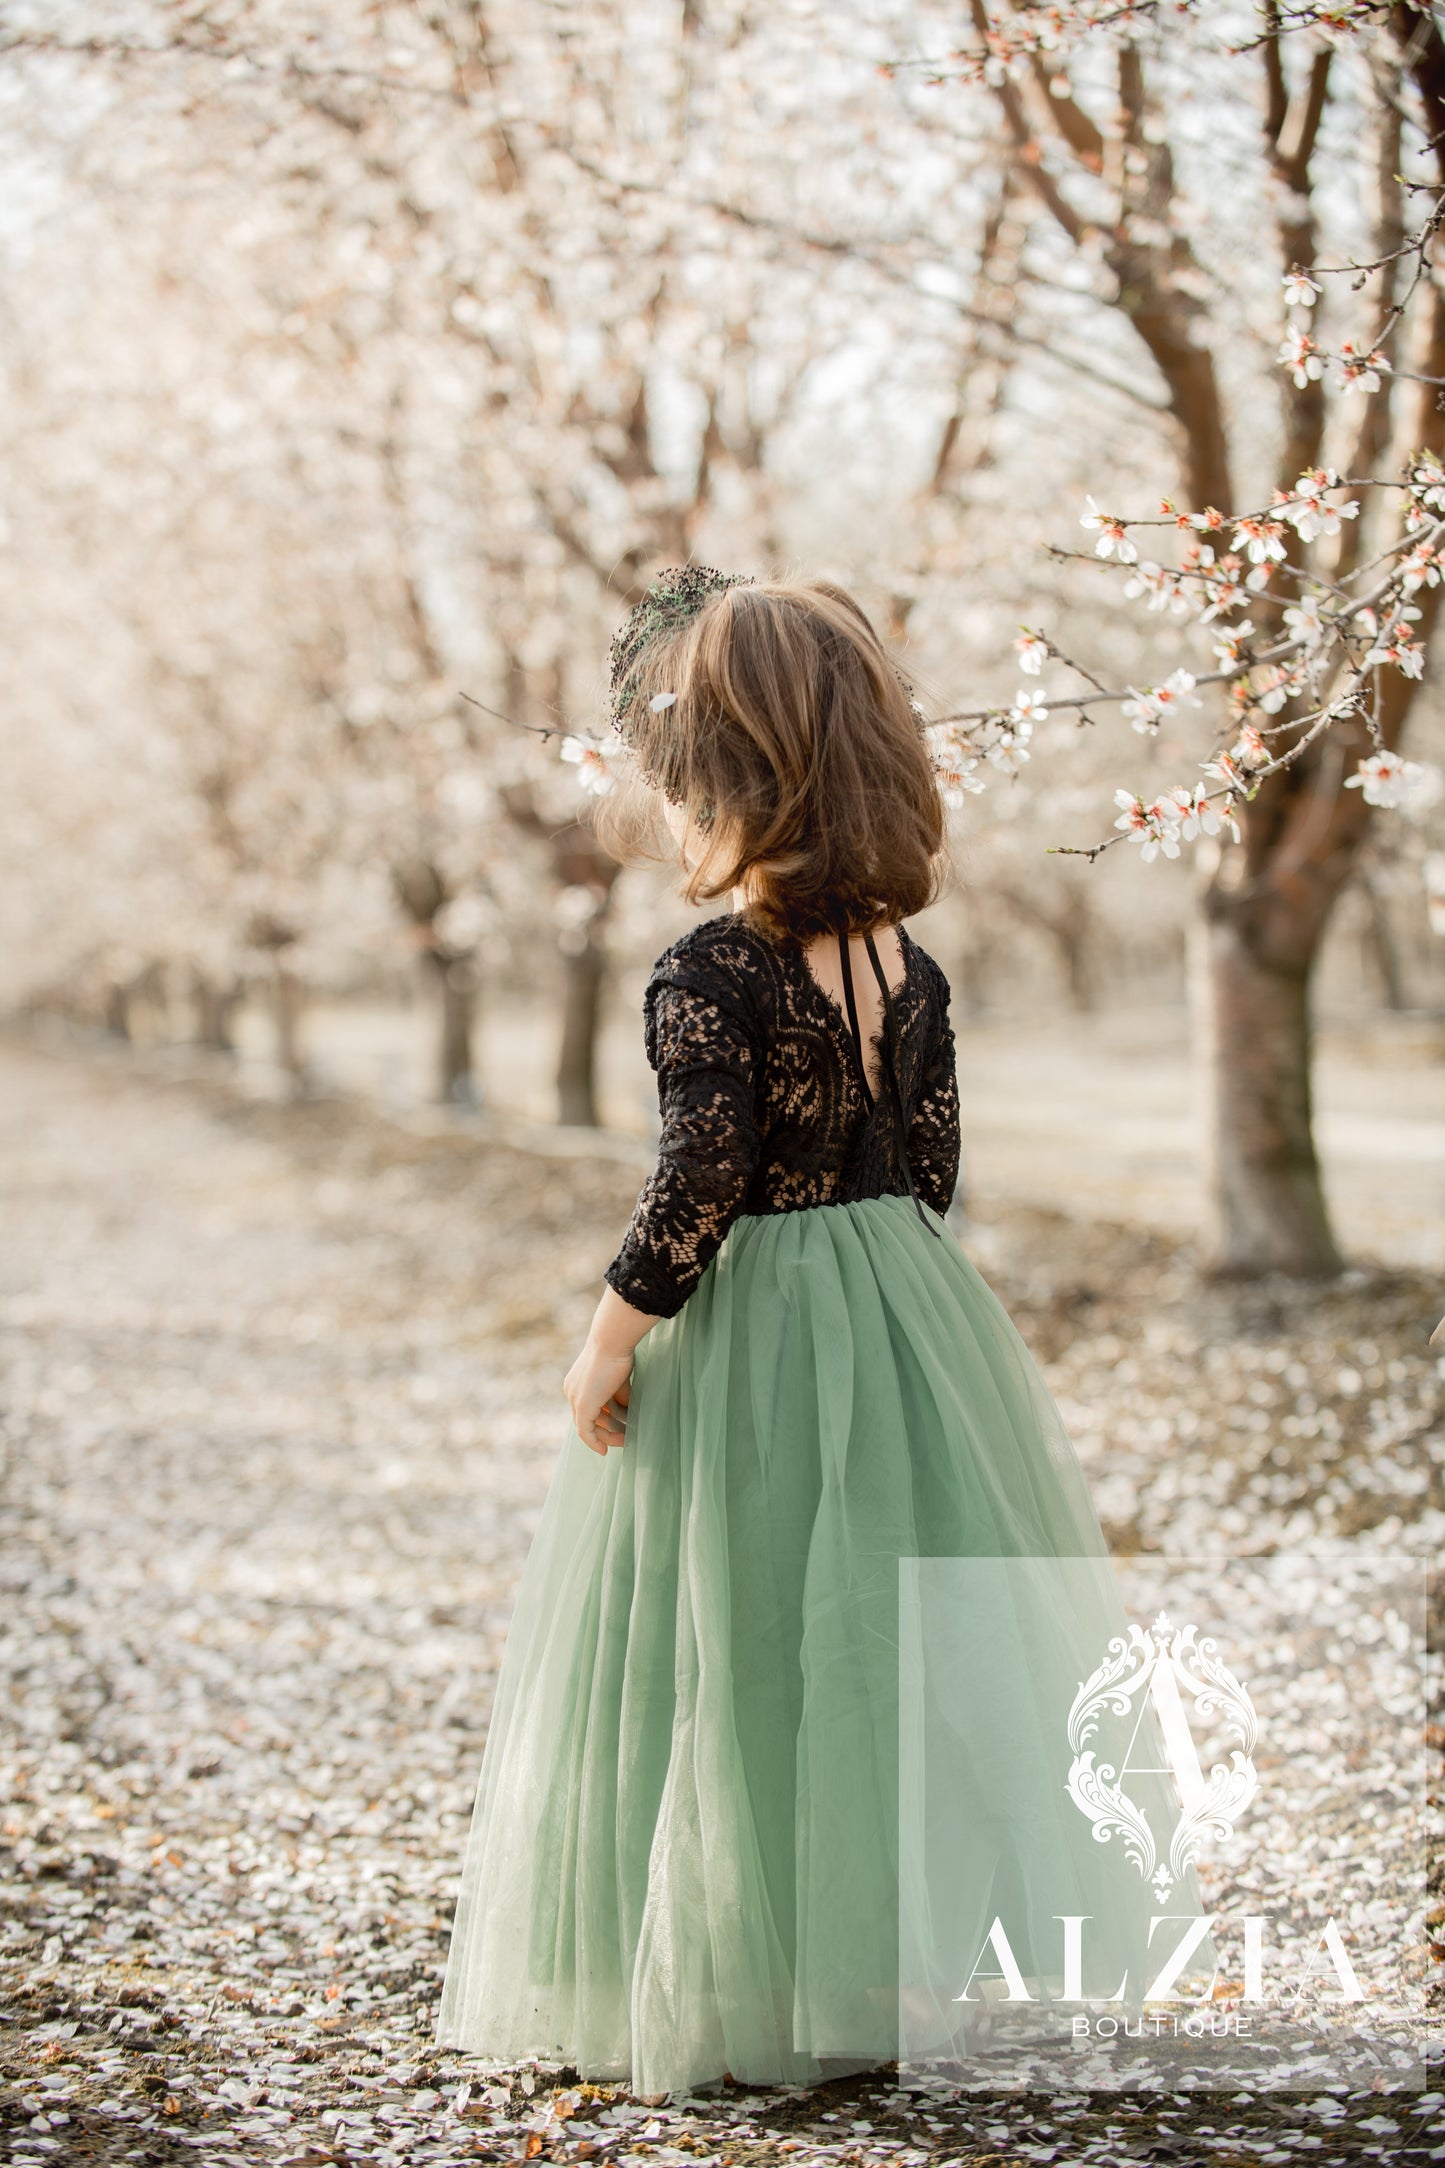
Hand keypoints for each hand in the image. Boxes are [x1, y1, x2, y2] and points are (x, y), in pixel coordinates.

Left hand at [564, 1339, 633, 1455]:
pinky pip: (586, 1432)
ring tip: (624, 1441)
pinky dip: (595, 1442)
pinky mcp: (583, 1407)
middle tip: (625, 1437)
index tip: (620, 1424)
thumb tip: (627, 1411)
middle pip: (588, 1418)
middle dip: (607, 1429)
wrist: (611, 1341)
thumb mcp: (618, 1378)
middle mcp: (571, 1391)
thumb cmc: (617, 1352)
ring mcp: (575, 1399)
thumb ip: (619, 1395)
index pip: (589, 1405)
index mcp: (577, 1381)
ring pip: (588, 1426)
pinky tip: (605, 1450)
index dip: (605, 1417)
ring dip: (607, 1436)